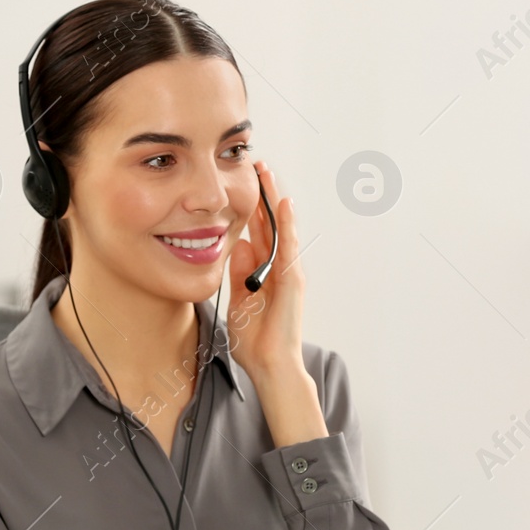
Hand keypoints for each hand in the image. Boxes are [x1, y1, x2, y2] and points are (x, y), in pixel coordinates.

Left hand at [226, 158, 306, 382]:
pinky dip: (287, 224)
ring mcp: (287, 272)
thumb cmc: (256, 341)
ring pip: (280, 228)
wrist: (270, 365)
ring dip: (273, 199)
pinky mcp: (293, 280)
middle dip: (261, 194)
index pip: (255, 232)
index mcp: (262, 272)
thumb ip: (238, 275)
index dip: (248, 208)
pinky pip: (289, 246)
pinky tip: (283, 204)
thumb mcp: (238, 301)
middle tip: (255, 164)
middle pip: (268, 223)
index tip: (240, 183)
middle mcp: (277, 267)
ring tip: (267, 172)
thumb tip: (236, 247)